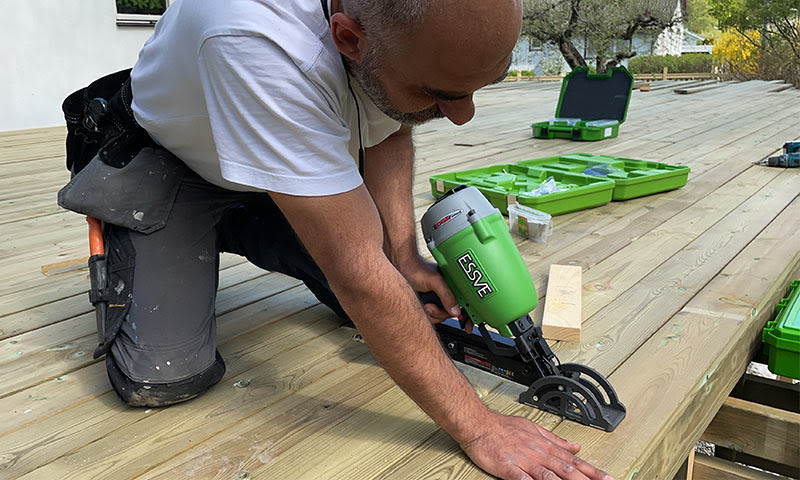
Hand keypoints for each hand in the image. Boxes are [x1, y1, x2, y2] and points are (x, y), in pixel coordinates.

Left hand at [395, 256, 470, 327]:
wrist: (401, 268)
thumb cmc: (417, 268)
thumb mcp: (435, 281)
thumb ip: (446, 295)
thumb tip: (456, 311)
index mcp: (454, 284)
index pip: (467, 302)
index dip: (470, 315)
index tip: (468, 326)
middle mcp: (448, 292)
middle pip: (452, 313)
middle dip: (442, 314)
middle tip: (433, 307)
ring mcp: (438, 299)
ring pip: (442, 316)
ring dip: (433, 313)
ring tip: (426, 304)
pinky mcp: (430, 303)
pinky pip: (433, 316)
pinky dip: (428, 313)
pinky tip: (424, 305)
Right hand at [460, 411, 612, 479]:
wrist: (478, 423)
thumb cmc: (503, 427)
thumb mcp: (533, 429)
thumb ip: (555, 439)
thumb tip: (575, 446)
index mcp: (545, 445)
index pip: (574, 460)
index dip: (592, 471)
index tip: (607, 478)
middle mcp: (538, 453)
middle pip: (567, 469)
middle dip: (587, 479)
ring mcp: (524, 460)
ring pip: (550, 475)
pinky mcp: (509, 467)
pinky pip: (523, 479)